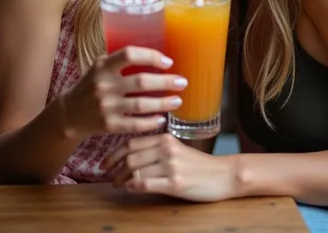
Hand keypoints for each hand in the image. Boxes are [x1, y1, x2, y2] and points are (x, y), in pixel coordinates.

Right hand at [59, 47, 186, 137]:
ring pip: (141, 105)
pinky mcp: (108, 125)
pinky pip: (135, 124)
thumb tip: (156, 55)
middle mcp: (104, 85)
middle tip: (182, 82)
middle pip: (141, 81)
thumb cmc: (92, 84)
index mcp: (103, 66)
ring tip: (178, 101)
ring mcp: (106, 106)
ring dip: (164, 103)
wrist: (70, 113)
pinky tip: (162, 119)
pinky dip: (151, 122)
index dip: (151, 56)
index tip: (168, 62)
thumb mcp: (100, 66)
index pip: (130, 54)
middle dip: (166, 82)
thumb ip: (121, 60)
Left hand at [102, 133, 238, 201]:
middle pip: (130, 157)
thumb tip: (129, 157)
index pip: (131, 143)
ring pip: (135, 170)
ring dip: (122, 179)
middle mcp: (167, 149)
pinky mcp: (176, 183)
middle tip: (109, 177)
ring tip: (118, 184)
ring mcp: (171, 166)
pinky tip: (130, 189)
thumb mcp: (177, 150)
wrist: (224, 174)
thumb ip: (156, 150)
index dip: (113, 154)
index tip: (104, 163)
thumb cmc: (198, 164)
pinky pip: (146, 183)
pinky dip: (133, 186)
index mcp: (165, 138)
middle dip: (115, 169)